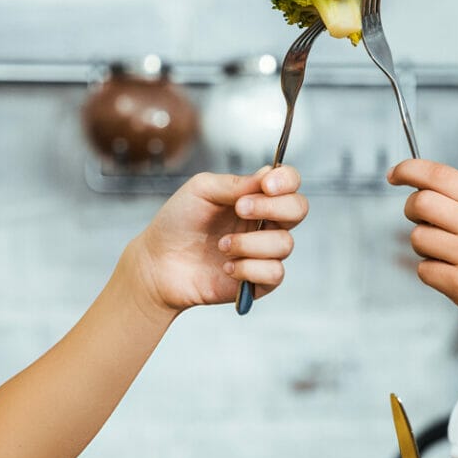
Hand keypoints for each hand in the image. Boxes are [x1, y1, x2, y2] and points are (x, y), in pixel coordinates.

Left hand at [127, 167, 307, 312]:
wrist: (158, 263)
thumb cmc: (177, 222)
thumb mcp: (200, 190)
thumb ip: (235, 182)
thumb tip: (267, 176)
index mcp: (255, 197)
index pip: (289, 183)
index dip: (286, 181)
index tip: (266, 185)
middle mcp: (265, 222)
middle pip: (299, 209)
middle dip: (273, 208)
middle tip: (240, 209)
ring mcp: (264, 252)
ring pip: (284, 244)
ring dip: (250, 243)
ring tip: (221, 246)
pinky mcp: (259, 281)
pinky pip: (274, 272)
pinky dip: (248, 268)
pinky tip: (225, 267)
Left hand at [388, 159, 457, 327]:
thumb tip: (413, 183)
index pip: (438, 174)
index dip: (409, 169)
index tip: (393, 175)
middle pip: (420, 203)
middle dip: (411, 210)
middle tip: (423, 221)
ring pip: (417, 238)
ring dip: (424, 247)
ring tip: (449, 254)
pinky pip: (424, 269)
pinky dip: (432, 272)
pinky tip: (454, 274)